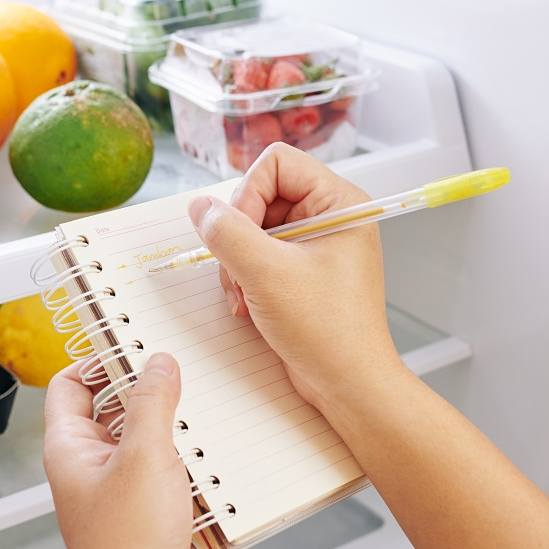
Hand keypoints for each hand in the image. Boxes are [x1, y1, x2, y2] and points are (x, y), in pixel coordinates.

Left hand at [44, 353, 202, 548]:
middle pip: (117, 406)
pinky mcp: (154, 505)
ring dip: (175, 425)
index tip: (130, 338)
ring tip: (198, 412)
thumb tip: (159, 364)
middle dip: (147, 389)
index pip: (72, 384)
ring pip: (149, 436)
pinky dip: (191, 458)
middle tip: (175, 369)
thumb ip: (153, 402)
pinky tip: (212, 452)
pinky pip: (172, 466)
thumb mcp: (144, 457)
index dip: (97, 359)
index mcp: (70, 448)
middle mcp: (93, 464)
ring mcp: (124, 485)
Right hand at [187, 143, 405, 414]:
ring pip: (253, 228)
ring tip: (243, 296)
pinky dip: (244, 278)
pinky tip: (248, 306)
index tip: (240, 233)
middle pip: (260, 195)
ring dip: (236, 262)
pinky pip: (258, 256)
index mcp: (339, 202)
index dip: (248, 193)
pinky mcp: (301, 272)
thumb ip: (227, 232)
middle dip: (238, 236)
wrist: (348, 384)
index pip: (276, 163)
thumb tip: (200, 208)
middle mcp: (329, 217)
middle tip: (238, 272)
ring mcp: (315, 246)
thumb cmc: (329, 331)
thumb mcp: (267, 274)